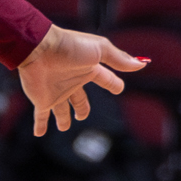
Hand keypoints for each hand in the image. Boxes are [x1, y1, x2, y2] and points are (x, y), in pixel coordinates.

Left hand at [17, 25, 144, 134]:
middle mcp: (72, 82)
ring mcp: (56, 92)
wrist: (38, 47)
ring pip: (62, 111)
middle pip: (80, 100)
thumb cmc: (70, 46)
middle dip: (83, 108)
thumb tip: (142, 64)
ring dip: (63, 119)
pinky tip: (39, 134)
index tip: (118, 89)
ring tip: (64, 127)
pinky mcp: (42, 100)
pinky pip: (41, 116)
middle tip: (83, 116)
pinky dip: (40, 125)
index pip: (105, 79)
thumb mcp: (100, 50)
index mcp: (88, 70)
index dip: (113, 84)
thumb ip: (119, 59)